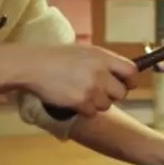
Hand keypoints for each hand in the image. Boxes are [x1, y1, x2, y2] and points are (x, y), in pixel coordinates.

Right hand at [14, 45, 137, 116]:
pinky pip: (92, 113)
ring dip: (96, 103)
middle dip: (112, 95)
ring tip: (80, 92)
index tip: (126, 85)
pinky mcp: (81, 102)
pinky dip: (83, 110)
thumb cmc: (56, 57)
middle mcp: (100, 72)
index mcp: (103, 57)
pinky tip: (72, 99)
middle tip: (99, 92)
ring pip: (107, 105)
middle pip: (121, 93)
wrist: (32, 65)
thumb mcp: (84, 51)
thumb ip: (103, 62)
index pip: (131, 71)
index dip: (131, 81)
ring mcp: (92, 88)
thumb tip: (120, 74)